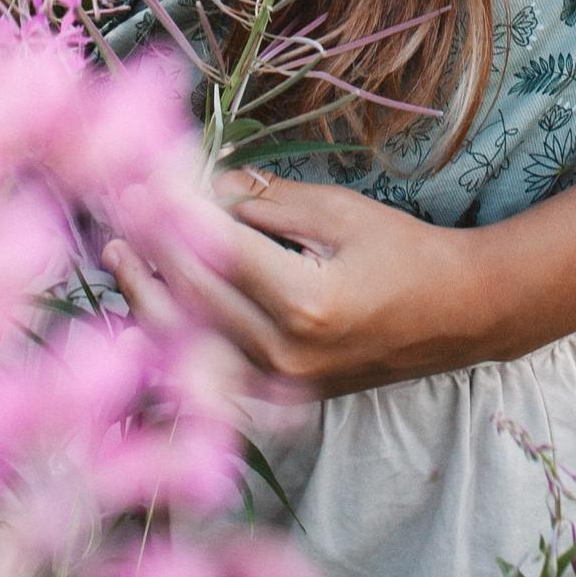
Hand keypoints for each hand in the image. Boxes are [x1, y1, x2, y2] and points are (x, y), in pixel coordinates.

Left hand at [105, 168, 504, 398]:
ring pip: (190, 346)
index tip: (141, 177)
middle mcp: (284, 355)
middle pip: (190, 300)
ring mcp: (280, 386)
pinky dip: (176, 346)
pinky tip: (150, 317)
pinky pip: (211, 377)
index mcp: (304, 303)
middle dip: (149, 249)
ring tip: (120, 258)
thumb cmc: (404, 253)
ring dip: (148, 299)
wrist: (456, 315)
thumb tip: (205, 183)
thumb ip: (267, 201)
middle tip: (119, 210)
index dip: (171, 210)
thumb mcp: (340, 212)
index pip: (213, 249)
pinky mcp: (282, 399)